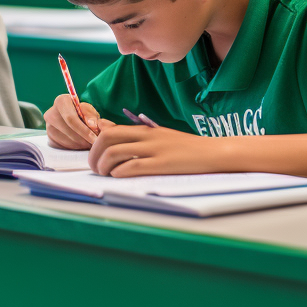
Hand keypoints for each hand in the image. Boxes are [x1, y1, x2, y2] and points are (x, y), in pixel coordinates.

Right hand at [44, 93, 111, 149]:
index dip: (84, 130)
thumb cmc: (81, 112)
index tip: (95, 139)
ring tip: (90, 142)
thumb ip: (91, 116)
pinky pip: (63, 146)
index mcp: (61, 102)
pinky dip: (75, 147)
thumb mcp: (89, 110)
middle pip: (69, 131)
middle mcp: (50, 114)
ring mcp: (48, 127)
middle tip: (95, 143)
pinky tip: (81, 143)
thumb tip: (92, 125)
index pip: (71, 119)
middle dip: (84, 139)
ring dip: (81, 144)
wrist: (70, 116)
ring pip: (67, 140)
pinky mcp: (49, 138)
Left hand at [90, 125, 225, 176]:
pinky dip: (120, 172)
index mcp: (145, 130)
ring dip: (104, 166)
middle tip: (95, 169)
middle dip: (94, 155)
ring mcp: (154, 150)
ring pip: (115, 152)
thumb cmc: (186, 148)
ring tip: (106, 175)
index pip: (110, 131)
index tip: (96, 157)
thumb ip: (136, 136)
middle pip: (107, 138)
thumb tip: (109, 130)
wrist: (212, 152)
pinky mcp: (162, 164)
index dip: (95, 145)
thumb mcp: (159, 136)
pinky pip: (133, 166)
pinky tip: (120, 176)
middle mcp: (146, 137)